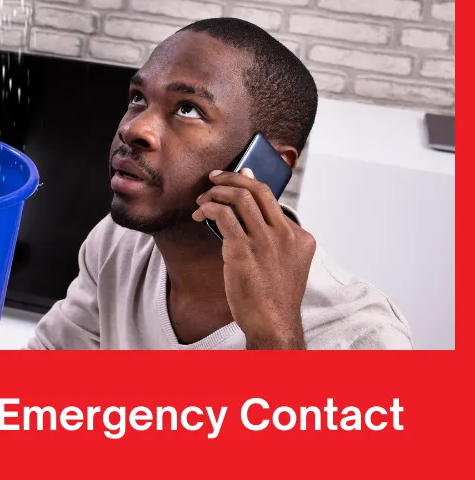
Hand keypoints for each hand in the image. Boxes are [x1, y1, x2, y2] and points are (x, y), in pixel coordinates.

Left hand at [191, 168, 314, 348]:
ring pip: (239, 198)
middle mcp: (286, 235)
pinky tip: (200, 214)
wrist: (273, 323)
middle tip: (214, 178)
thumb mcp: (288, 264)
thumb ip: (277, 240)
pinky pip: (222, 216)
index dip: (249, 185)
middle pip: (258, 191)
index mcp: (300, 237)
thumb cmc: (274, 297)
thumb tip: (252, 214)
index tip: (235, 179)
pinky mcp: (243, 251)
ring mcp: (266, 242)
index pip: (272, 199)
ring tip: (202, 199)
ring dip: (215, 193)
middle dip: (232, 178)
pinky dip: (208, 208)